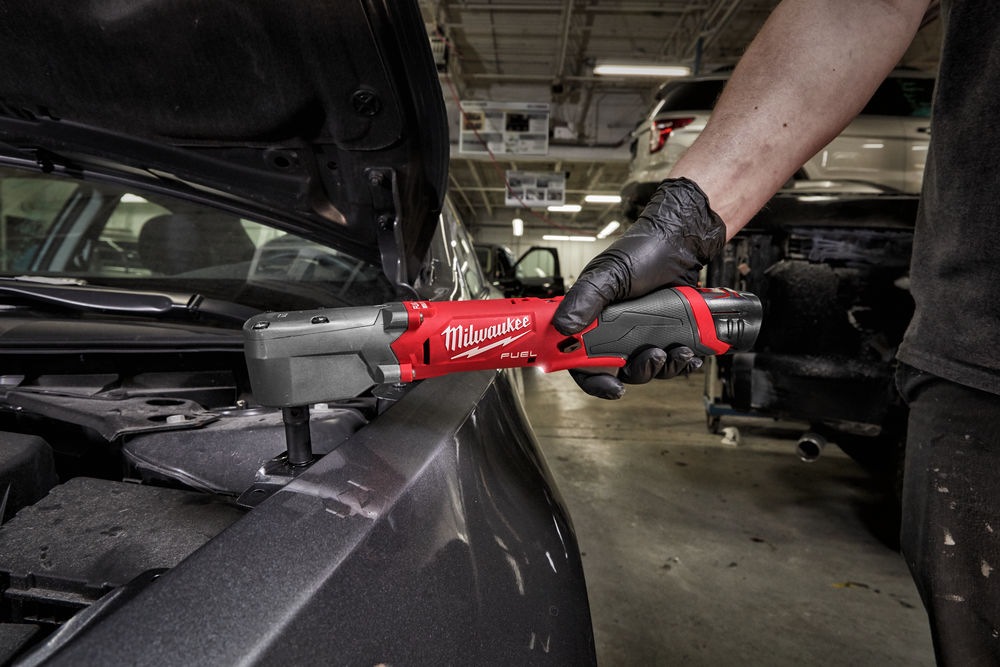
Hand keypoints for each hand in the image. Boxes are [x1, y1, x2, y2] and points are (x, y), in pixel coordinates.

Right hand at [552, 177, 725, 398]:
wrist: (683, 242)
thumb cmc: (642, 250)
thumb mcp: (609, 274)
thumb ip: (585, 300)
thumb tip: (564, 326)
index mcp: (592, 319)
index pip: (581, 360)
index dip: (593, 380)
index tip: (612, 387)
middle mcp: (615, 331)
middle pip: (619, 371)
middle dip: (640, 371)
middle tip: (654, 356)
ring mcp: (642, 334)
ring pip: (648, 368)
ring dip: (665, 367)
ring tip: (679, 351)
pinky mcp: (666, 334)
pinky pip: (671, 360)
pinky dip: (682, 362)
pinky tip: (691, 354)